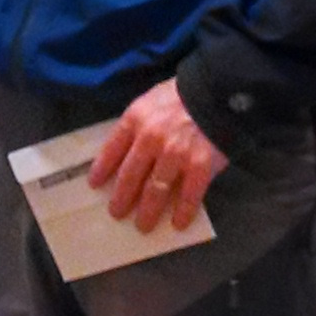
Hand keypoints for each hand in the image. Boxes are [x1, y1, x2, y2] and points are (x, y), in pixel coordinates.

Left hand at [87, 79, 227, 233]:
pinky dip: (183, 212)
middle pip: (130, 176)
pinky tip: (178, 224)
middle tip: (117, 213)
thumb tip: (128, 150)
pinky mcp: (200, 166)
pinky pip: (189, 196)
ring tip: (143, 225)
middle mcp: (151, 140)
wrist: (220, 90)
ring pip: (156, 191)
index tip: (95, 185)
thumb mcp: (152, 99)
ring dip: (148, 211)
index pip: (112, 149)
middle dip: (121, 198)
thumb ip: (139, 122)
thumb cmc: (184, 93)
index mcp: (135, 119)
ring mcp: (175, 155)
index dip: (102, 169)